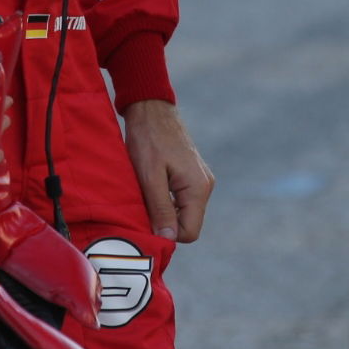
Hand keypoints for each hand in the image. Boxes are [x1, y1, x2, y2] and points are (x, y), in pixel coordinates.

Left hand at [122, 100, 213, 242]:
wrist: (152, 110)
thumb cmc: (149, 140)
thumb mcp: (149, 177)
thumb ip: (161, 209)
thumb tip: (168, 238)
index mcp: (198, 188)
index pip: (189, 232)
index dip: (167, 233)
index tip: (146, 220)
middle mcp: (205, 186)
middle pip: (188, 224)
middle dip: (165, 223)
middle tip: (143, 206)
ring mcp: (200, 180)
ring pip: (183, 213)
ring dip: (164, 211)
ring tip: (146, 193)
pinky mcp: (192, 175)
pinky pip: (181, 201)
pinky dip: (166, 201)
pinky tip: (152, 186)